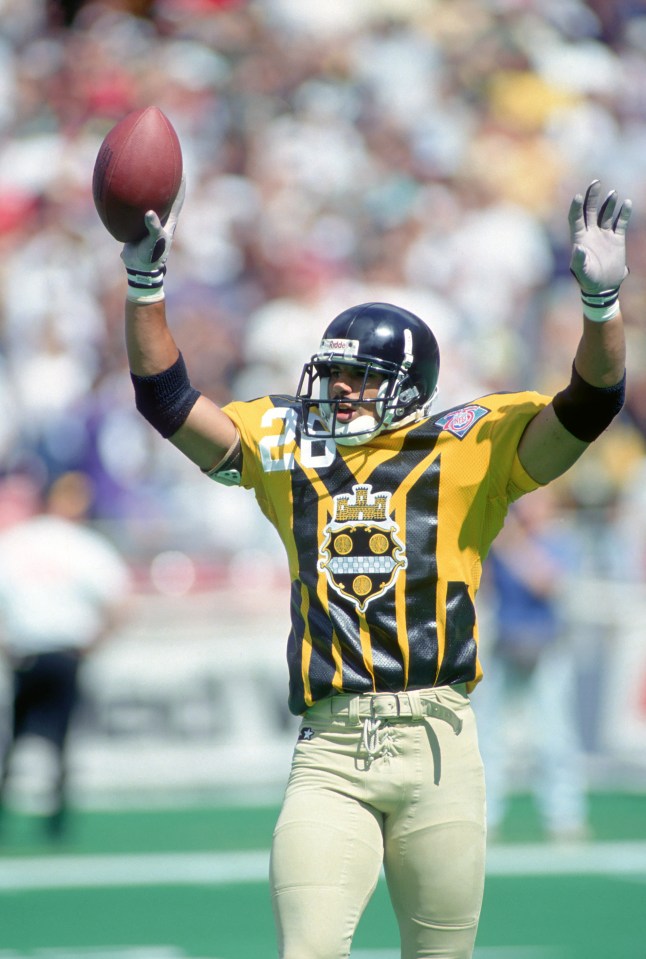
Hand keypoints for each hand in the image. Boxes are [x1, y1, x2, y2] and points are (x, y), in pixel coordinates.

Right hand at [120, 175, 185, 300]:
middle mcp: (161, 218)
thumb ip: (153, 228)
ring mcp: (150, 221)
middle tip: (164, 163)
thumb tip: (150, 213)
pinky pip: (135, 208)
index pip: (177, 199)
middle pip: (166, 195)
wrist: (139, 268)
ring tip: (143, 172)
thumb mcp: (153, 242)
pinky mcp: (139, 225)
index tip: (182, 168)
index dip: (180, 185)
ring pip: (151, 200)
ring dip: (149, 188)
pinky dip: (132, 199)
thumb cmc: (150, 256)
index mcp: (169, 221)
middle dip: (166, 180)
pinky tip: (123, 191)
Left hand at [568, 179, 630, 294]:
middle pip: (591, 210)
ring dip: (609, 203)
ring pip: (606, 214)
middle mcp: (591, 233)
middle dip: (592, 197)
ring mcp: (604, 234)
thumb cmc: (588, 280)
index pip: (576, 218)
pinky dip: (624, 213)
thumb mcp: (582, 271)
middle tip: (596, 182)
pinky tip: (627, 203)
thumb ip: (579, 261)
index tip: (577, 196)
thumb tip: (578, 250)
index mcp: (579, 238)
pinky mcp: (617, 238)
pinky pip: (621, 222)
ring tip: (613, 193)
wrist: (603, 287)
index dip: (576, 207)